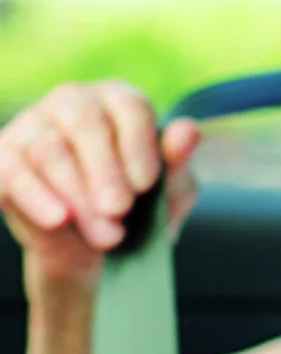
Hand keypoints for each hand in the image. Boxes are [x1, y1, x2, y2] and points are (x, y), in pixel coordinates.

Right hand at [0, 81, 200, 286]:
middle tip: (120, 210)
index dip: (138, 143)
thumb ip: (177, 163)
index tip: (145, 185)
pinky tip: (59, 219)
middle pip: (84, 120)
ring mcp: (32, 127)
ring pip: (49, 150)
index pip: (128, 105)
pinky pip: (12, 172)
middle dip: (104, 169)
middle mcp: (72, 103)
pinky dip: (37, 197)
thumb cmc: (141, 211)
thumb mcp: (168, 193)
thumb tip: (188, 131)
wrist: (97, 253)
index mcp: (119, 101)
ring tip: (106, 235)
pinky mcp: (3, 158)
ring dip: (79, 197)